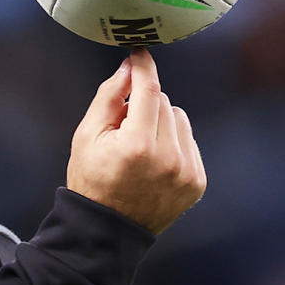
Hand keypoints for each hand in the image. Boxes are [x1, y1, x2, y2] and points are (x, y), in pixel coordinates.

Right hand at [66, 49, 205, 234]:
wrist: (108, 230)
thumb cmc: (91, 179)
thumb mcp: (87, 135)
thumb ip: (109, 97)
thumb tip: (129, 68)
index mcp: (137, 146)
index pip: (149, 91)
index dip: (143, 67)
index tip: (139, 53)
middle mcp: (168, 159)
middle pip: (164, 102)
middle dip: (144, 104)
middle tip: (124, 126)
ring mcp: (186, 172)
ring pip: (179, 119)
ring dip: (161, 122)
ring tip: (139, 145)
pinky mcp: (197, 182)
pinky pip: (189, 141)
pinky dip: (172, 142)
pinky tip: (153, 160)